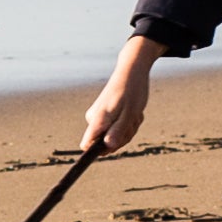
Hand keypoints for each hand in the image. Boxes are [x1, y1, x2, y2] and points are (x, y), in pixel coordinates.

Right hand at [84, 35, 162, 153]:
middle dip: (124, 136)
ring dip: (129, 128)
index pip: (87, 145)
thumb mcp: (130, 113)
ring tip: (134, 112)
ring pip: (116, 137)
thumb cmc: (132, 91)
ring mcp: (100, 119)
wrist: (132, 71)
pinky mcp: (106, 118)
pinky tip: (132, 111)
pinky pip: (119, 130)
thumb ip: (119, 131)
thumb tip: (108, 147)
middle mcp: (94, 120)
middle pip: (107, 145)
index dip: (100, 150)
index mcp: (97, 120)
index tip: (117, 143)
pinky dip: (129, 123)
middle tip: (133, 119)